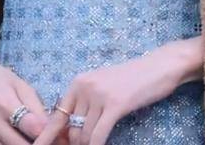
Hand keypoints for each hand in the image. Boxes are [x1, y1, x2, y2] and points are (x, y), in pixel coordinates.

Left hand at [33, 43, 183, 144]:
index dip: (46, 137)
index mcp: (78, 82)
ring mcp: (99, 95)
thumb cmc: (132, 80)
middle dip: (74, 144)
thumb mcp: (102, 87)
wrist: (158, 67)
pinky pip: (98, 136)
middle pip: (70, 130)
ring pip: (83, 135)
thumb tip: (69, 132)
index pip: (56, 116)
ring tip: (96, 144)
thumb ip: (86, 104)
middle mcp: (85, 86)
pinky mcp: (115, 104)